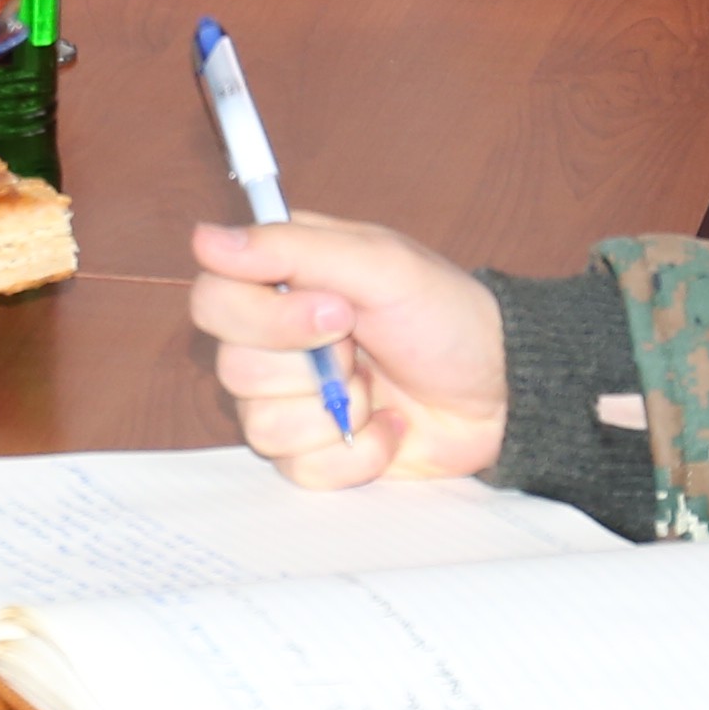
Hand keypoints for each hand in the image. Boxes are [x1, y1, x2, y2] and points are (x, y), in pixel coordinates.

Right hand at [185, 217, 511, 487]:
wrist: (503, 392)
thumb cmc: (446, 316)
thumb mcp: (378, 264)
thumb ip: (289, 248)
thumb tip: (206, 240)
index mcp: (279, 285)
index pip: (213, 301)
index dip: (263, 318)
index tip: (334, 314)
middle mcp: (274, 343)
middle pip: (232, 367)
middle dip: (313, 367)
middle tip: (361, 349)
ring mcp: (292, 402)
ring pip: (260, 424)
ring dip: (337, 410)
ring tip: (377, 389)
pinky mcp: (316, 454)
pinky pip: (299, 469)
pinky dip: (357, 453)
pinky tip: (388, 427)